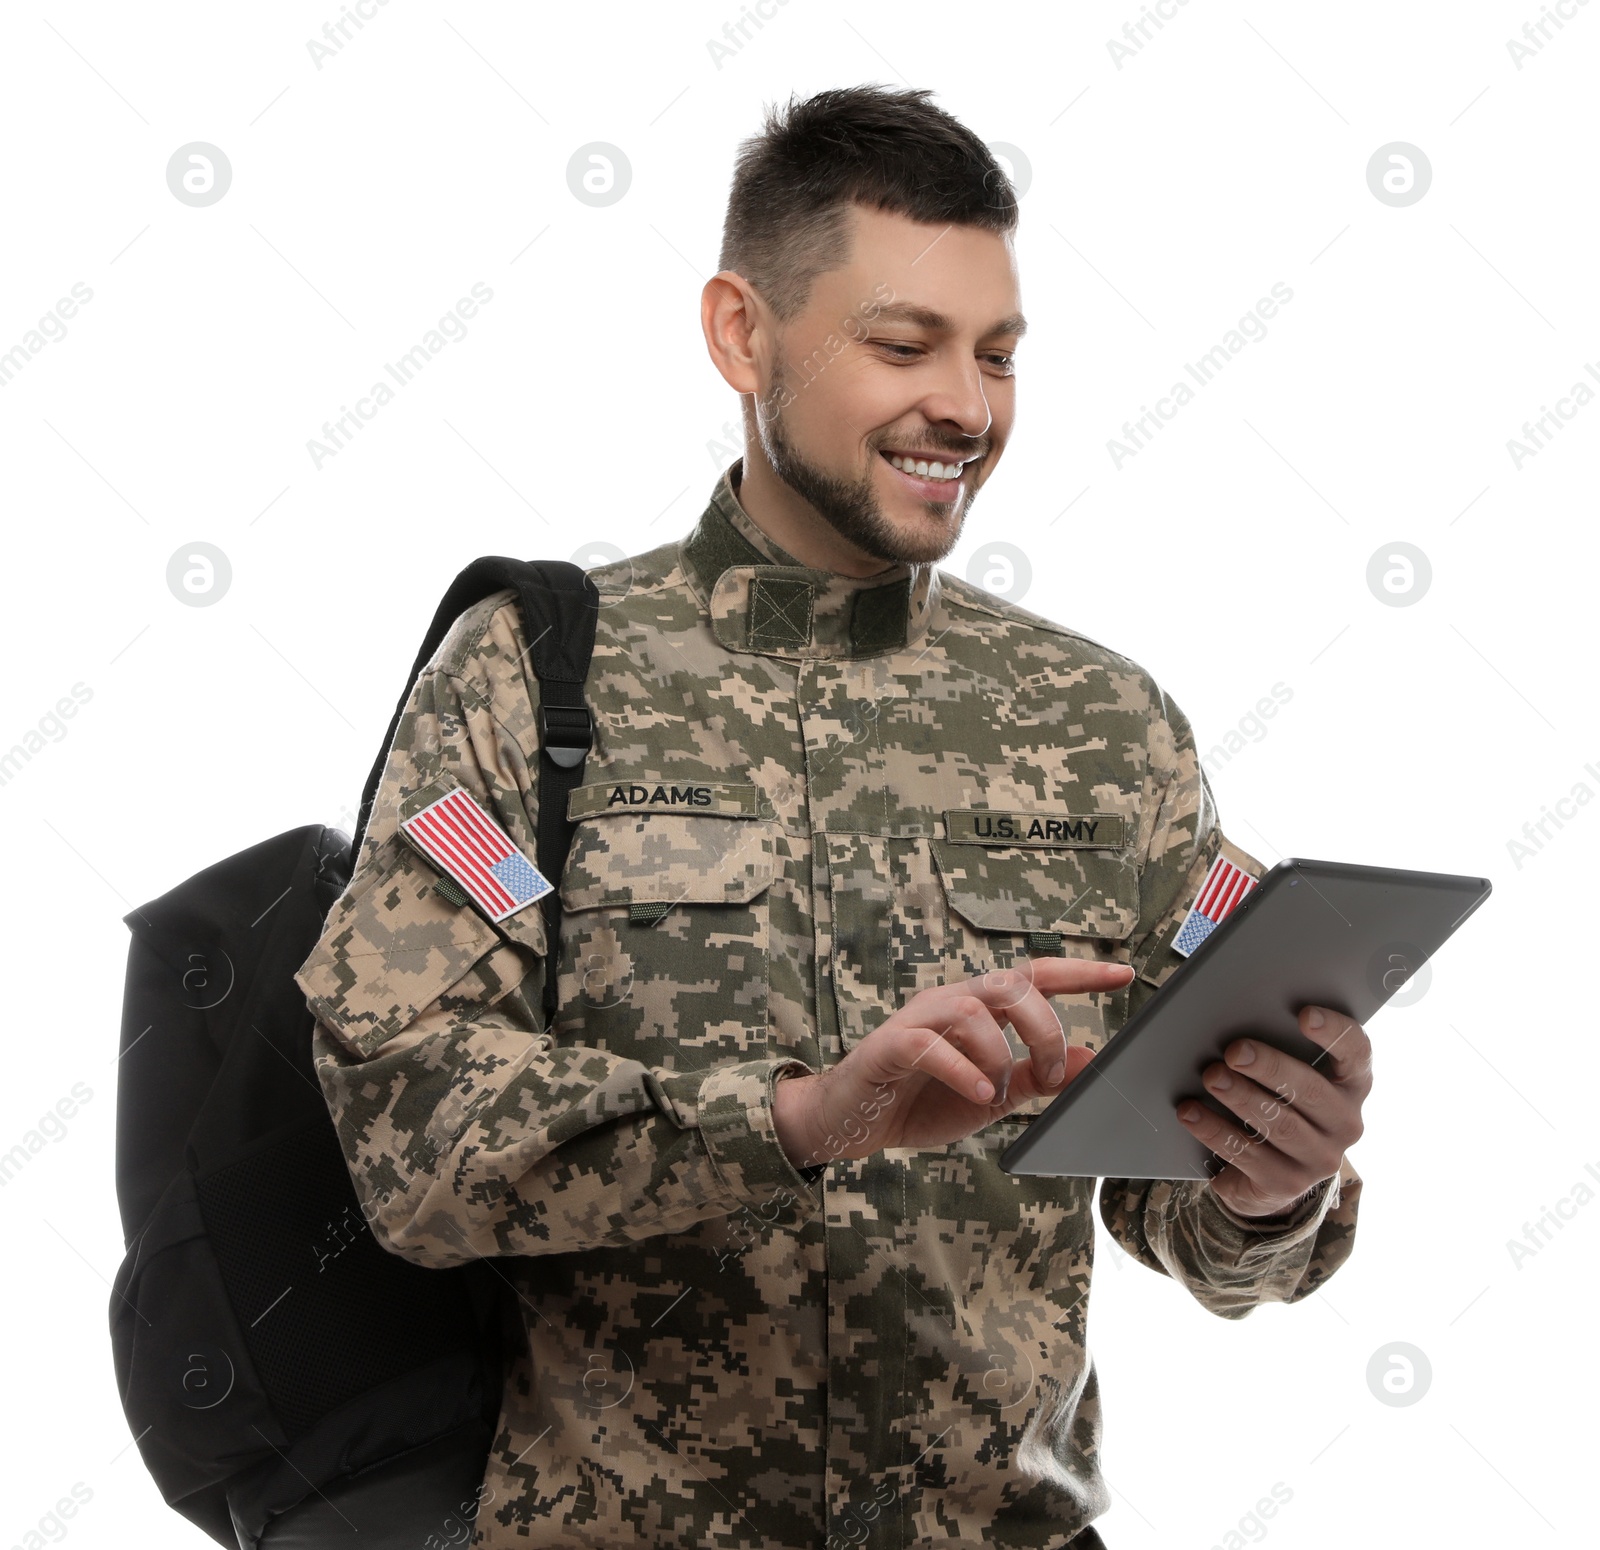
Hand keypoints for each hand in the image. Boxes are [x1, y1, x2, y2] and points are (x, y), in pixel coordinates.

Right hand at [774, 959, 1134, 1167]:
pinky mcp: (887, 1046)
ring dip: (999, 1053)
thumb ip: (1035, 1078)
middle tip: (1051, 1072)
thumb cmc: (921, 1102)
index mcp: (977, 1009)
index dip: (1078, 974)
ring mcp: (916, 1020)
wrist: (852, 1123)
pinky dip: (960, 1069)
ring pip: (971, 1009)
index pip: (1033, 978)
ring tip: (1000, 1092)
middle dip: (1043, 1025)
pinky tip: (977, 1095)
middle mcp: (948, 1002)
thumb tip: (1089, 1059)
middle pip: (1008, 984)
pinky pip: (928, 1044)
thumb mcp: (992, 1096)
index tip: (1124, 975)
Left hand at [1176, 1004, 1370, 1219]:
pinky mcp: (1287, 1184)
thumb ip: (1279, 1050)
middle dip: (1269, 1066)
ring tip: (1211, 1077)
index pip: (1357, 1053)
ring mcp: (1320, 1159)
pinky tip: (1190, 1112)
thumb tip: (1236, 1024)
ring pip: (1279, 1124)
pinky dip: (1214, 1129)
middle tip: (1234, 1051)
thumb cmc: (1277, 1104)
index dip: (1334, 1032)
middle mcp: (1345, 1123)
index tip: (1304, 1015)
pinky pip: (1248, 1154)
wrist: (1268, 1175)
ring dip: (1240, 1097)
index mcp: (1351, 1085)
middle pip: (1310, 1089)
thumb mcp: (1286, 1078)